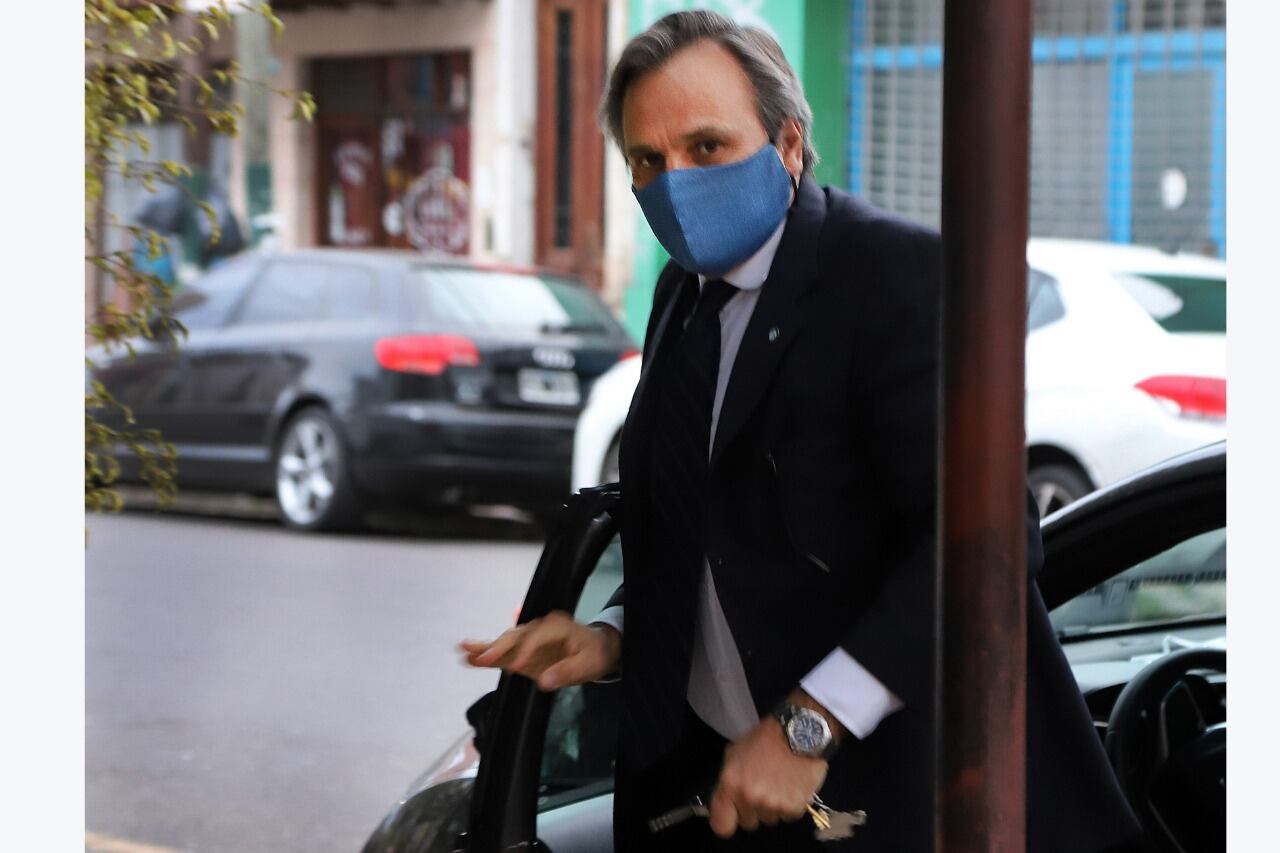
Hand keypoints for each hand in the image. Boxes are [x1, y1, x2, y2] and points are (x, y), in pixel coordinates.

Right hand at [459, 610, 621, 690]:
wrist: (595, 648)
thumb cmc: (593, 654)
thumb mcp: (588, 663)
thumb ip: (568, 671)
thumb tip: (545, 680)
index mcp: (556, 626)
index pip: (537, 636)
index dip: (526, 651)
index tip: (516, 667)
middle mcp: (538, 628)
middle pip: (515, 636)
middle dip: (497, 647)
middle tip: (480, 658)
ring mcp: (528, 639)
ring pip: (505, 642)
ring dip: (486, 649)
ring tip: (464, 651)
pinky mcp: (521, 651)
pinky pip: (502, 653)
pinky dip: (486, 654)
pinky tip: (468, 655)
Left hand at [709, 715, 827, 836]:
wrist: (799, 733)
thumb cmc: (764, 740)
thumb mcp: (735, 753)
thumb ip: (727, 781)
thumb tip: (726, 800)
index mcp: (730, 785)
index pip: (721, 826)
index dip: (728, 820)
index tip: (734, 813)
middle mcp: (749, 798)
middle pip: (747, 823)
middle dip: (753, 809)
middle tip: (762, 787)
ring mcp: (772, 805)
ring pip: (769, 820)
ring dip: (772, 806)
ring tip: (779, 783)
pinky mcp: (793, 808)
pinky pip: (788, 816)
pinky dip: (790, 805)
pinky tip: (791, 786)